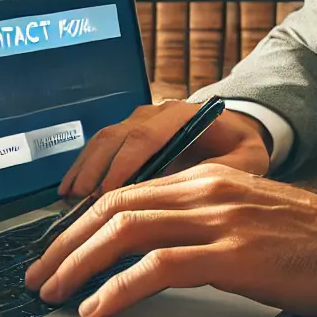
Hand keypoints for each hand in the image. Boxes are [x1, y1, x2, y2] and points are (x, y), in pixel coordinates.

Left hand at [25, 161, 316, 316]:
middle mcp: (206, 190)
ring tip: (56, 292)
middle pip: (113, 208)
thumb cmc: (311, 245)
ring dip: (79, 263)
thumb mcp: (247, 220)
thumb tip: (147, 254)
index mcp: (207, 178)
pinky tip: (99, 306)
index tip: (54, 250)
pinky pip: (157, 267)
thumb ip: (200, 224)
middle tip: (38, 275)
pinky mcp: (232, 254)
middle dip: (65, 243)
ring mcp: (218, 219)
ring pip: (125, 231)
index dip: (81, 222)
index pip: (125, 193)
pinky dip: (119, 287)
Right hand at [59, 102, 270, 198]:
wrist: (231, 130)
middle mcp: (155, 113)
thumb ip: (230, 172)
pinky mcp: (126, 135)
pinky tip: (68, 192)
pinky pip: (98, 148)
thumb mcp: (247, 160)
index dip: (122, 167)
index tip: (106, 196)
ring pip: (102, 141)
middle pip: (116, 137)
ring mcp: (137, 121)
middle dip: (95, 171)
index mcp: (183, 116)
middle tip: (80, 203)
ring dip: (83, 170)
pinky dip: (81, 168)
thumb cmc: (238, 149)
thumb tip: (201, 192)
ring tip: (68, 200)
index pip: (145, 138)